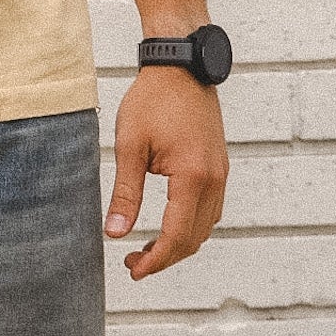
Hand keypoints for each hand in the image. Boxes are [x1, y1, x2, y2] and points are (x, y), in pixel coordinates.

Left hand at [104, 66, 227, 279]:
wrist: (181, 66)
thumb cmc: (153, 100)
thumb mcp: (130, 145)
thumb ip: (125, 193)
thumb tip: (115, 233)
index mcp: (192, 177)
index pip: (176, 236)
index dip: (155, 260)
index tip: (133, 269)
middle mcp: (213, 181)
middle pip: (194, 239)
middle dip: (165, 257)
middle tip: (133, 262)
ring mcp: (220, 174)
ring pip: (205, 227)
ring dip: (179, 244)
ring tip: (148, 247)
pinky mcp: (219, 167)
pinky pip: (210, 210)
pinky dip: (191, 226)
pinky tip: (169, 223)